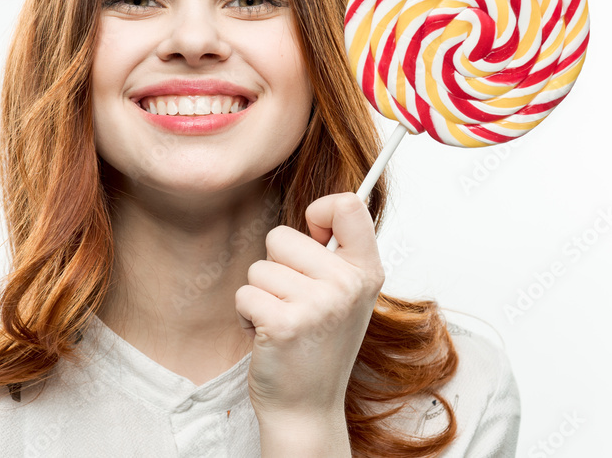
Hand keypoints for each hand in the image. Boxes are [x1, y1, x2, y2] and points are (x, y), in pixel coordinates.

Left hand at [234, 192, 385, 419]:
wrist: (306, 406)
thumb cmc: (319, 346)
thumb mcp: (346, 295)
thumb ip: (336, 253)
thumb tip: (319, 209)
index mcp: (366, 271)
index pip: (348, 205)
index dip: (320, 210)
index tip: (314, 235)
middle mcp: (347, 285)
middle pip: (282, 236)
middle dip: (276, 267)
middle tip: (294, 301)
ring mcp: (317, 304)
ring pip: (259, 267)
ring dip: (261, 295)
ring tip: (283, 321)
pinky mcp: (283, 323)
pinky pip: (245, 293)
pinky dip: (247, 314)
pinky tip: (268, 335)